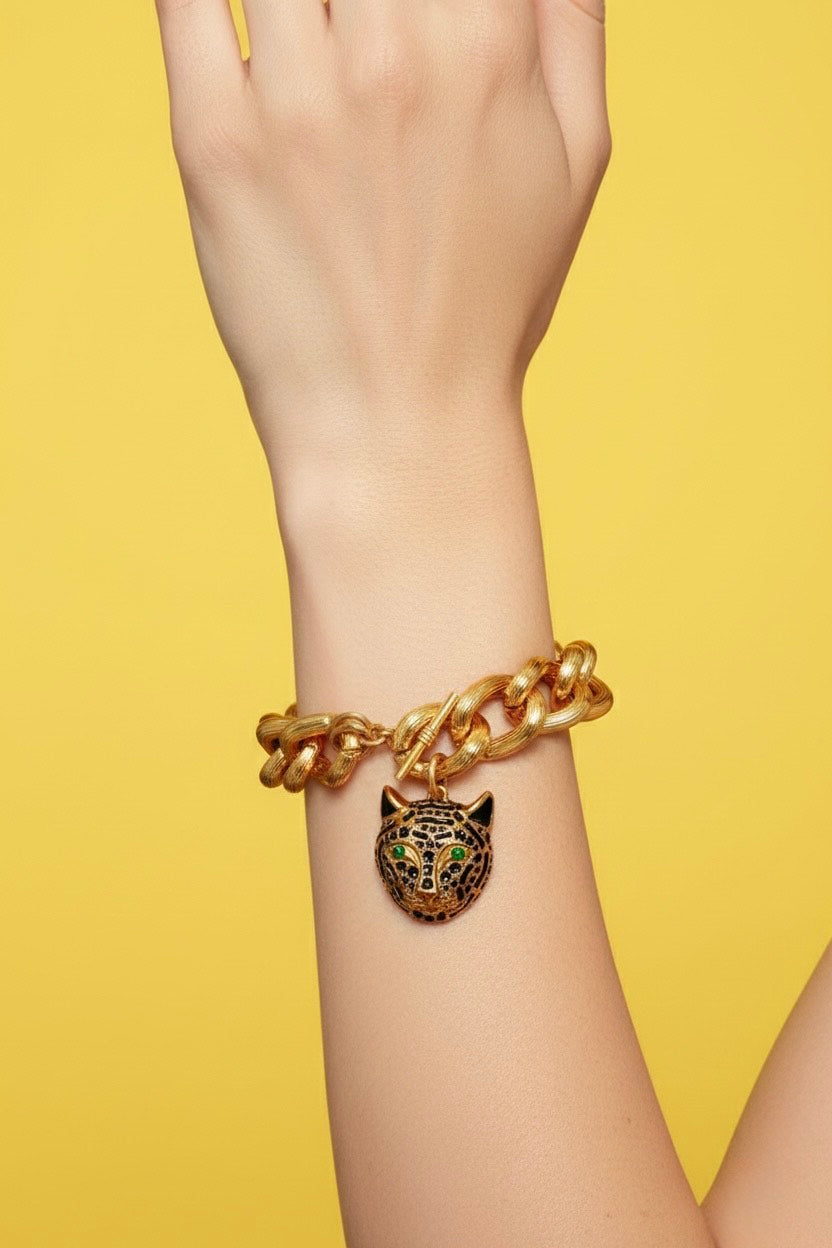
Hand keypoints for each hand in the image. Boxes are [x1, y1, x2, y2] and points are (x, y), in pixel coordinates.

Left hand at [155, 0, 609, 465]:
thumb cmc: (491, 298)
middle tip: (354, 33)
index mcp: (489, 44)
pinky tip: (234, 21)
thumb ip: (571, 18)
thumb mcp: (579, 158)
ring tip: (311, 43)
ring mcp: (295, 96)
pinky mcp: (211, 141)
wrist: (399, 422)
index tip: (406, 12)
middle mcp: (393, 53)